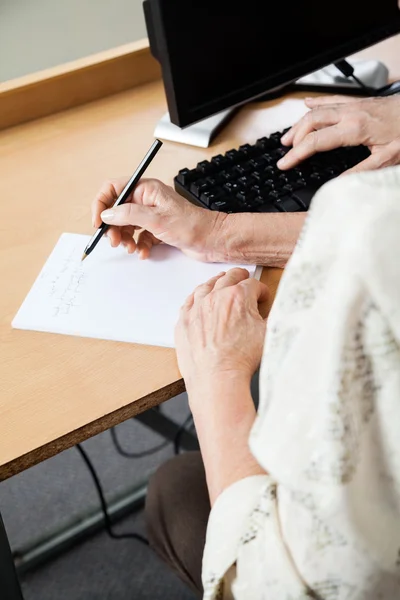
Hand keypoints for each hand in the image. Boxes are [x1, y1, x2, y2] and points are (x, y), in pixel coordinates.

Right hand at [91, 177, 226, 260]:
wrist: (212, 240)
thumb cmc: (192, 225)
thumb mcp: (156, 219)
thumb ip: (128, 215)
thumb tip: (107, 214)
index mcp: (146, 189)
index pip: (113, 189)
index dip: (102, 204)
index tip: (98, 222)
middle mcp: (147, 199)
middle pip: (117, 210)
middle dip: (114, 227)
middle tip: (115, 241)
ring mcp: (152, 214)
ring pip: (127, 225)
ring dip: (125, 239)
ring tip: (131, 248)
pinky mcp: (157, 229)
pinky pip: (139, 236)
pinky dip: (138, 245)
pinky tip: (143, 252)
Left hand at [175, 268, 268, 395]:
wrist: (216, 377)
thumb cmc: (241, 359)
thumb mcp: (269, 334)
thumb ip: (275, 316)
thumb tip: (282, 310)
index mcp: (238, 297)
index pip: (253, 284)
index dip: (261, 290)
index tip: (262, 296)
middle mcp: (215, 297)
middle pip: (228, 278)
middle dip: (239, 277)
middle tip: (243, 278)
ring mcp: (197, 308)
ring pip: (206, 287)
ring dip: (216, 282)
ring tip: (220, 282)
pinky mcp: (184, 321)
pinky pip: (188, 302)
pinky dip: (195, 297)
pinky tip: (198, 298)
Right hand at [278, 95, 399, 173]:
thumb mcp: (388, 160)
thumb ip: (360, 172)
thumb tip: (338, 184)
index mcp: (354, 129)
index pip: (316, 141)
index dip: (297, 154)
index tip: (285, 163)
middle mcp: (351, 113)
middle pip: (311, 122)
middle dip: (294, 137)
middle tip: (285, 152)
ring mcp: (354, 105)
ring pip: (318, 110)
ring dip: (300, 123)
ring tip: (288, 136)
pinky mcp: (360, 102)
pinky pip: (331, 99)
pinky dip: (316, 102)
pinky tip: (306, 103)